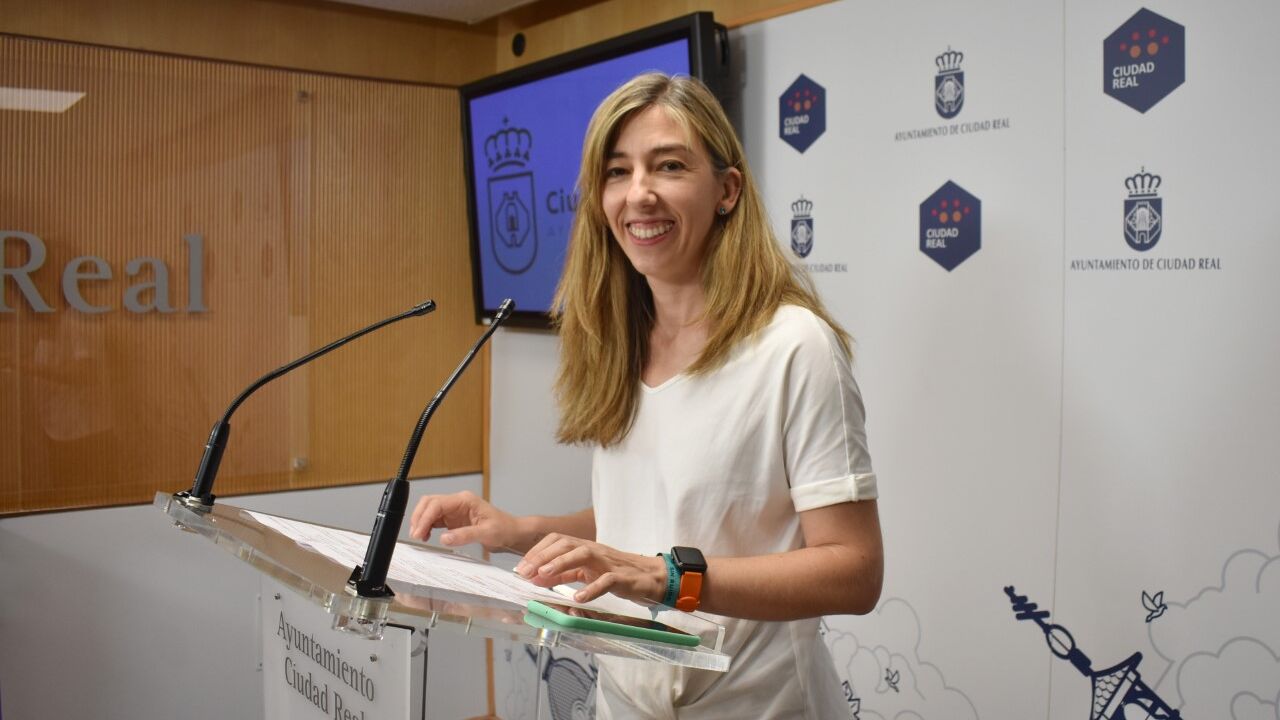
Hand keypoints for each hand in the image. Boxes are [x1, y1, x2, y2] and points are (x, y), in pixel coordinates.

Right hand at [408, 491, 521, 550]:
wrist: (512, 532)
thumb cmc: (504, 528)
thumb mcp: (487, 533)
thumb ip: (465, 535)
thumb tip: (444, 538)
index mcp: (465, 500)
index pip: (437, 504)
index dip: (424, 517)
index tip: (419, 532)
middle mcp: (458, 502)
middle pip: (429, 503)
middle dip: (419, 517)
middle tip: (416, 535)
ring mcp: (455, 510)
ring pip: (430, 511)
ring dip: (421, 522)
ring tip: (419, 537)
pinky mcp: (454, 519)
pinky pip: (435, 520)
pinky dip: (427, 526)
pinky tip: (427, 536)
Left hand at [515, 533, 667, 604]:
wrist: (650, 576)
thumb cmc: (617, 574)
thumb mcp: (586, 572)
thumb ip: (564, 573)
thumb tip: (538, 577)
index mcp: (585, 548)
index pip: (557, 541)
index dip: (537, 551)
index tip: (521, 566)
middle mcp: (594, 551)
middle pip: (566, 544)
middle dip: (543, 556)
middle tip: (526, 571)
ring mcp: (608, 563)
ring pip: (583, 554)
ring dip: (561, 563)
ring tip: (544, 574)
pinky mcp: (621, 578)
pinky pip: (606, 581)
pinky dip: (591, 589)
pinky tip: (578, 598)